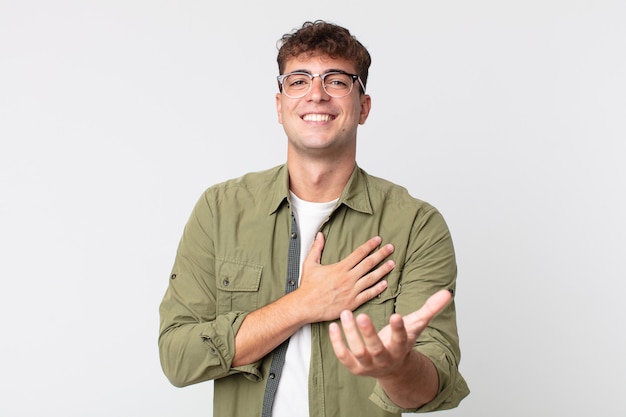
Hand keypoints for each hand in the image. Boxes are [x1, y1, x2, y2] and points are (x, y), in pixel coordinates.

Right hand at [296, 233, 394, 322]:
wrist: (306, 306)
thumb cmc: (308, 286)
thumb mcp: (310, 264)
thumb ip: (316, 248)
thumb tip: (319, 235)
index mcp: (340, 268)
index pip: (359, 253)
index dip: (370, 245)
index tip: (378, 240)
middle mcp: (348, 278)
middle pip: (369, 263)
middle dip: (381, 254)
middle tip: (391, 248)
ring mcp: (352, 291)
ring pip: (372, 278)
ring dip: (383, 270)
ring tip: (392, 264)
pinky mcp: (353, 302)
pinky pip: (369, 294)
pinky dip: (378, 289)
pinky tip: (385, 284)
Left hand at [328, 289, 451, 378]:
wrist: (392, 368)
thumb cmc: (402, 341)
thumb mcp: (416, 326)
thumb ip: (430, 309)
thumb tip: (447, 292)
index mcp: (401, 348)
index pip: (401, 339)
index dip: (399, 329)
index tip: (396, 316)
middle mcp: (384, 359)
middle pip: (376, 348)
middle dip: (368, 333)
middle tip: (362, 316)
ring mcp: (368, 365)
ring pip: (357, 351)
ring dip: (350, 334)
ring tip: (345, 313)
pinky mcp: (354, 366)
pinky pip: (343, 356)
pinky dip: (337, 342)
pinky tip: (332, 326)